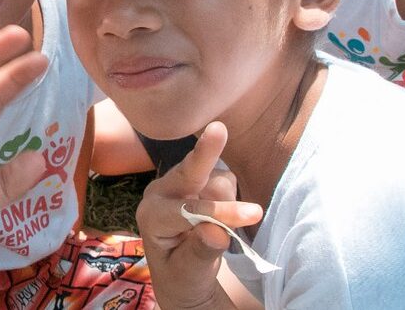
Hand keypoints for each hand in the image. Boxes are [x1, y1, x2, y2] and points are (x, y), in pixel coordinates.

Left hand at [135, 122, 262, 309]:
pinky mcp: (197, 178)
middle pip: (189, 171)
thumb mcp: (190, 275)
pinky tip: (221, 215)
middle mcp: (160, 192)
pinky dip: (232, 197)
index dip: (220, 213)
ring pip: (217, 179)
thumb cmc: (182, 276)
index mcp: (151, 216)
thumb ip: (201, 253)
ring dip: (229, 201)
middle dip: (205, 153)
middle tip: (218, 129)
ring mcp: (178, 182)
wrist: (182, 272)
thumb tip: (217, 233)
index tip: (253, 214)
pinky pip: (225, 180)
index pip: (188, 211)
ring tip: (220, 229)